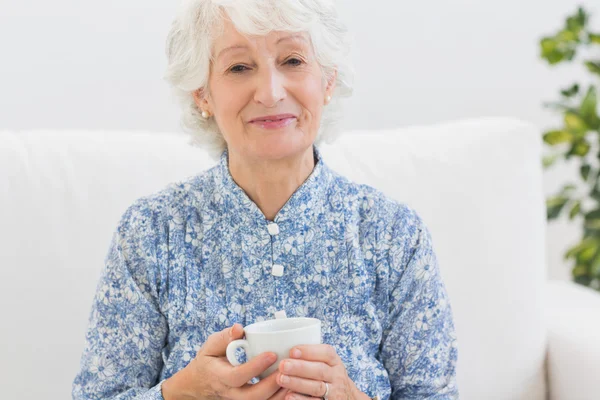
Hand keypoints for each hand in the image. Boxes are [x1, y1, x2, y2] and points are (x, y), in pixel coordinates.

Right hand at [162, 323, 286, 399]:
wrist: (201, 384)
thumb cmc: (209, 360)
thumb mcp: (211, 345)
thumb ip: (225, 337)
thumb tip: (239, 328)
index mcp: (220, 376)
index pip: (237, 376)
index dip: (255, 367)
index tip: (272, 354)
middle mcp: (231, 393)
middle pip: (253, 396)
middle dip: (272, 384)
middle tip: (287, 368)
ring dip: (279, 394)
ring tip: (295, 377)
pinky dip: (279, 397)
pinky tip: (292, 386)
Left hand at [275, 344, 368, 399]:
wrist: (346, 398)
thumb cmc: (328, 376)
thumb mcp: (327, 364)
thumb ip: (311, 357)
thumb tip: (282, 346)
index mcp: (335, 362)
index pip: (326, 353)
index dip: (309, 351)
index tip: (292, 351)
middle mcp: (336, 376)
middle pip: (320, 370)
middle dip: (300, 367)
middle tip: (283, 365)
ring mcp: (334, 392)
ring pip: (317, 387)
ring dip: (298, 383)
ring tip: (281, 378)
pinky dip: (302, 399)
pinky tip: (289, 396)